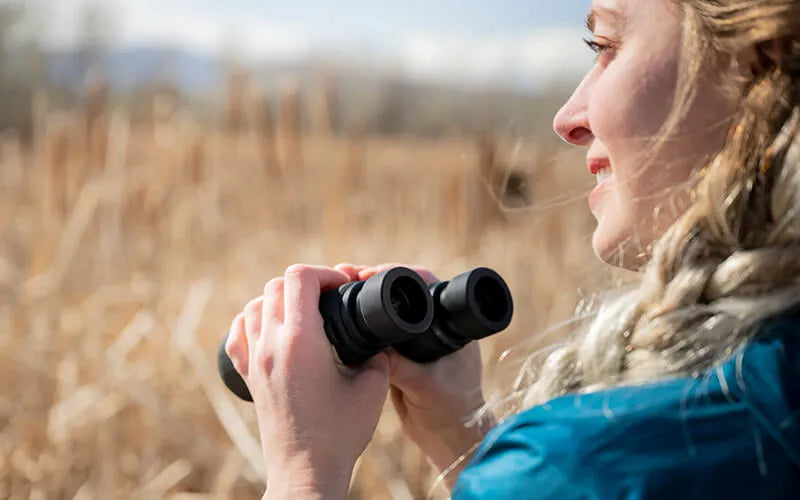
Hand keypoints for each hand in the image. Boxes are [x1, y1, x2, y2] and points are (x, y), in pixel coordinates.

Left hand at [225, 264, 389, 498]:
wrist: (306, 471)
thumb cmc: (340, 433)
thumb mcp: (373, 387)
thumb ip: (377, 354)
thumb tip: (376, 339)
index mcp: (302, 341)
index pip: (299, 278)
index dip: (324, 273)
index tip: (341, 286)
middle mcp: (272, 345)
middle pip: (276, 286)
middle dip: (305, 284)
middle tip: (328, 298)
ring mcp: (255, 361)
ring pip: (255, 305)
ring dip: (280, 299)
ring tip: (305, 312)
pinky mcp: (248, 376)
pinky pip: (239, 333)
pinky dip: (254, 320)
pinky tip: (273, 329)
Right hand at [335, 263, 493, 487]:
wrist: (450, 441)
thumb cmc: (452, 411)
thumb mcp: (425, 385)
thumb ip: (400, 366)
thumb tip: (369, 347)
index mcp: (450, 326)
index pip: (424, 284)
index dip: (395, 274)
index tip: (366, 273)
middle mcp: (434, 327)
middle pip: (401, 294)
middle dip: (372, 283)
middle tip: (344, 276)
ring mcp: (416, 341)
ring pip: (387, 313)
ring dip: (364, 304)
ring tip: (336, 292)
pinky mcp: (401, 357)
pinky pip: (379, 335)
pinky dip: (362, 328)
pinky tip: (340, 325)